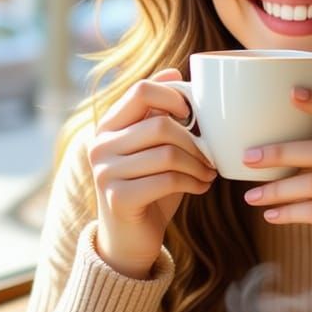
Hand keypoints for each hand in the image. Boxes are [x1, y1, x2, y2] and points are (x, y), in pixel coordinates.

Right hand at [88, 69, 216, 278]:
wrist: (130, 240)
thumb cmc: (148, 188)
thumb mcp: (154, 147)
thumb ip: (159, 114)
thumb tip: (175, 71)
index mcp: (109, 126)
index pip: (141, 90)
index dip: (174, 97)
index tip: (193, 116)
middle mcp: (100, 145)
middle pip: (161, 124)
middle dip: (195, 141)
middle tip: (211, 156)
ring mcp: (105, 172)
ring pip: (167, 153)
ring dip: (198, 164)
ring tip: (208, 173)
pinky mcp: (118, 198)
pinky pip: (167, 179)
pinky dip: (193, 182)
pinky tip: (201, 187)